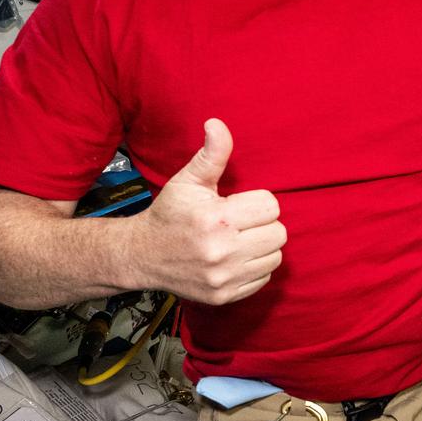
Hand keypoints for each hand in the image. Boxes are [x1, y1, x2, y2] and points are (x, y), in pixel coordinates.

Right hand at [130, 119, 285, 304]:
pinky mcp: (225, 296)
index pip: (271, 206)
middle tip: (240, 223)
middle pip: (278, 233)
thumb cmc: (169, 214)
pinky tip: (234, 258)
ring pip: (275, 257)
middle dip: (262, 224)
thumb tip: (217, 124)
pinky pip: (264, 278)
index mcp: (217, 219)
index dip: (256, 202)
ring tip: (239, 240)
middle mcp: (222, 252)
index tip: (237, 205)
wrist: (142, 256)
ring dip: (262, 246)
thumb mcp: (188, 180)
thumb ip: (211, 154)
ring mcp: (224, 278)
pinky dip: (254, 268)